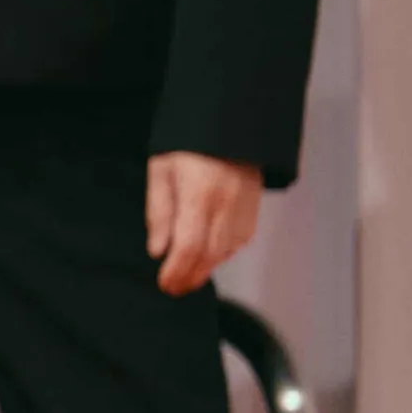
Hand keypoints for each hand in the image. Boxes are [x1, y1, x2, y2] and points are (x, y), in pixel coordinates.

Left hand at [144, 150, 261, 297]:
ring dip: (205, 269)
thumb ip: (158, 212)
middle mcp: (227, 205)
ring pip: (226, 252)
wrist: (229, 124)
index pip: (189, 245)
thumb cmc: (187, 145)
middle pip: (210, 255)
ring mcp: (244, 208)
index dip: (177, 270)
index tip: (164, 284)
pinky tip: (206, 257)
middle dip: (190, 277)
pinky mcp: (254, 209)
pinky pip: (239, 242)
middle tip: (172, 288)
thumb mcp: (161, 171)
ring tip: (185, 277)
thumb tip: (158, 251)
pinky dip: (221, 254)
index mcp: (199, 194)